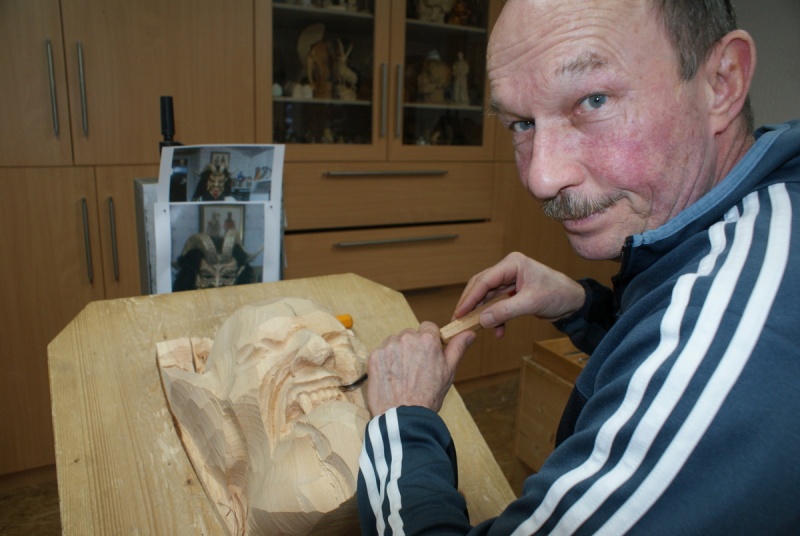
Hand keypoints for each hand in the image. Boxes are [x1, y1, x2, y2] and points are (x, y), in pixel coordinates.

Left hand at [365, 322, 475, 416]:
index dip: (429, 340)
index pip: (428, 327)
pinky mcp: (374, 357)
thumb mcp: (448, 372)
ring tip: (403, 375)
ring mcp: (388, 347)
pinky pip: (382, 353)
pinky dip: (386, 362)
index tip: (428, 353)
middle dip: (413, 347)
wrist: (403, 416)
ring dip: (398, 353)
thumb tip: (469, 333)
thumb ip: (457, 348)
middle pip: (410, 335)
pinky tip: (392, 377)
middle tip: (416, 368)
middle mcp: (407, 338)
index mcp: (427, 340)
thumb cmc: (428, 396)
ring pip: (395, 342)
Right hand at [454, 252, 585, 337]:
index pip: (484, 280)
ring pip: (487, 297)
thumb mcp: (531, 303)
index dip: (470, 297)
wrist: (575, 302)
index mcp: (512, 264)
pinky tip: (498, 330)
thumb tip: (482, 320)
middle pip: (481, 286)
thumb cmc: (558, 294)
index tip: (459, 313)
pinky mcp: (512, 292)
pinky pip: (497, 304)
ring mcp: (510, 281)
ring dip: (484, 314)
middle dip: (471, 305)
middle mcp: (508, 269)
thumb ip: (505, 311)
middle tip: (460, 320)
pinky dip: (496, 317)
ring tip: (477, 328)